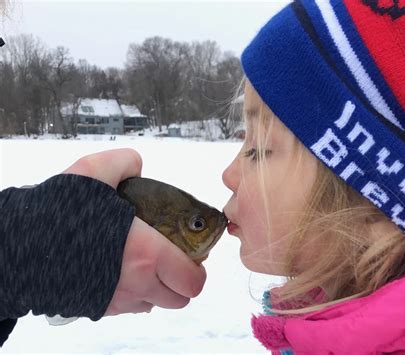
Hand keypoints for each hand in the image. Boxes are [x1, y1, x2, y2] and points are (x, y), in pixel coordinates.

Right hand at [63, 148, 206, 315]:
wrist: (18, 245)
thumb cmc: (59, 212)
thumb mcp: (95, 171)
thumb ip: (125, 162)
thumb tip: (137, 164)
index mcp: (147, 253)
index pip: (192, 280)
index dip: (197, 270)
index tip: (191, 256)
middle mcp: (136, 283)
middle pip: (179, 299)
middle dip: (181, 281)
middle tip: (173, 259)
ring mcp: (117, 300)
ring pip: (154, 305)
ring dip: (158, 288)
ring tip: (146, 264)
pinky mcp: (98, 307)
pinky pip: (128, 308)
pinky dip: (134, 294)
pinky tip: (120, 270)